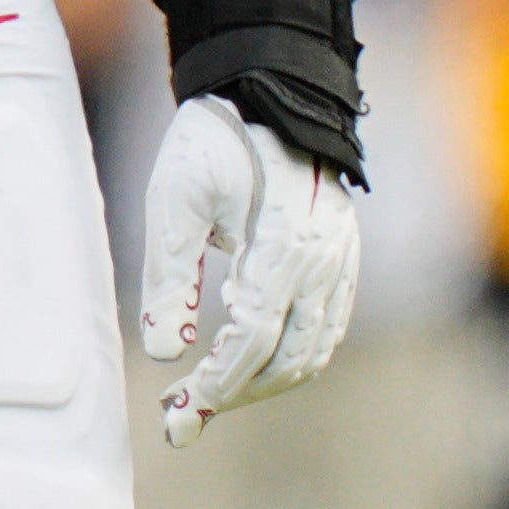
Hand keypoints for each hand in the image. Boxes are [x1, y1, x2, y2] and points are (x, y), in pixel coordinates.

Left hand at [137, 94, 358, 443]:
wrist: (269, 93)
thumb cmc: (214, 141)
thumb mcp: (175, 199)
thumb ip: (171, 278)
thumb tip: (165, 353)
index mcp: (285, 245)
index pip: (256, 337)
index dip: (219, 381)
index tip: (180, 409)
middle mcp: (326, 261)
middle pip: (290, 357)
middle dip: (237, 393)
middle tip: (182, 416)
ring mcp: (342, 262)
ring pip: (313, 350)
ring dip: (264, 382)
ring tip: (206, 394)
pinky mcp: (342, 260)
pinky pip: (326, 328)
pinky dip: (290, 356)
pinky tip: (246, 359)